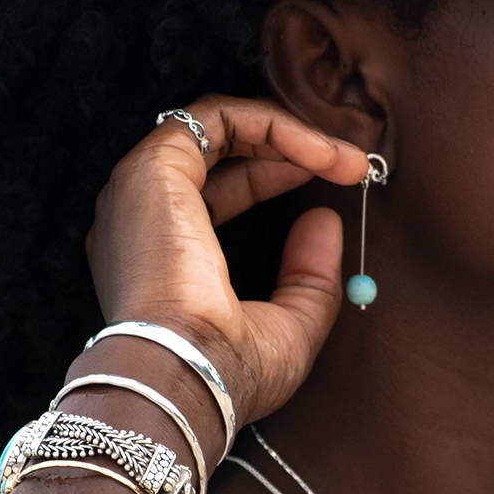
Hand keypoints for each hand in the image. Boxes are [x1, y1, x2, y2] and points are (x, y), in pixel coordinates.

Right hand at [83, 96, 372, 435]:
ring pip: (217, 126)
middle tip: (352, 163)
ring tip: (342, 157)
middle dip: (290, 149)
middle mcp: (141, 216)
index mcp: (160, 254)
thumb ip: (309, 277)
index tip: (339, 183)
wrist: (187, 375)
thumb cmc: (225, 371)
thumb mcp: (288, 328)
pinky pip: (215, 117)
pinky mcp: (153, 168)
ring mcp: (141, 188)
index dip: (278, 177)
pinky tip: (316, 152)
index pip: (220, 191)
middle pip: (220, 154)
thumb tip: (324, 219)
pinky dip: (271, 125)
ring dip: (287, 132)